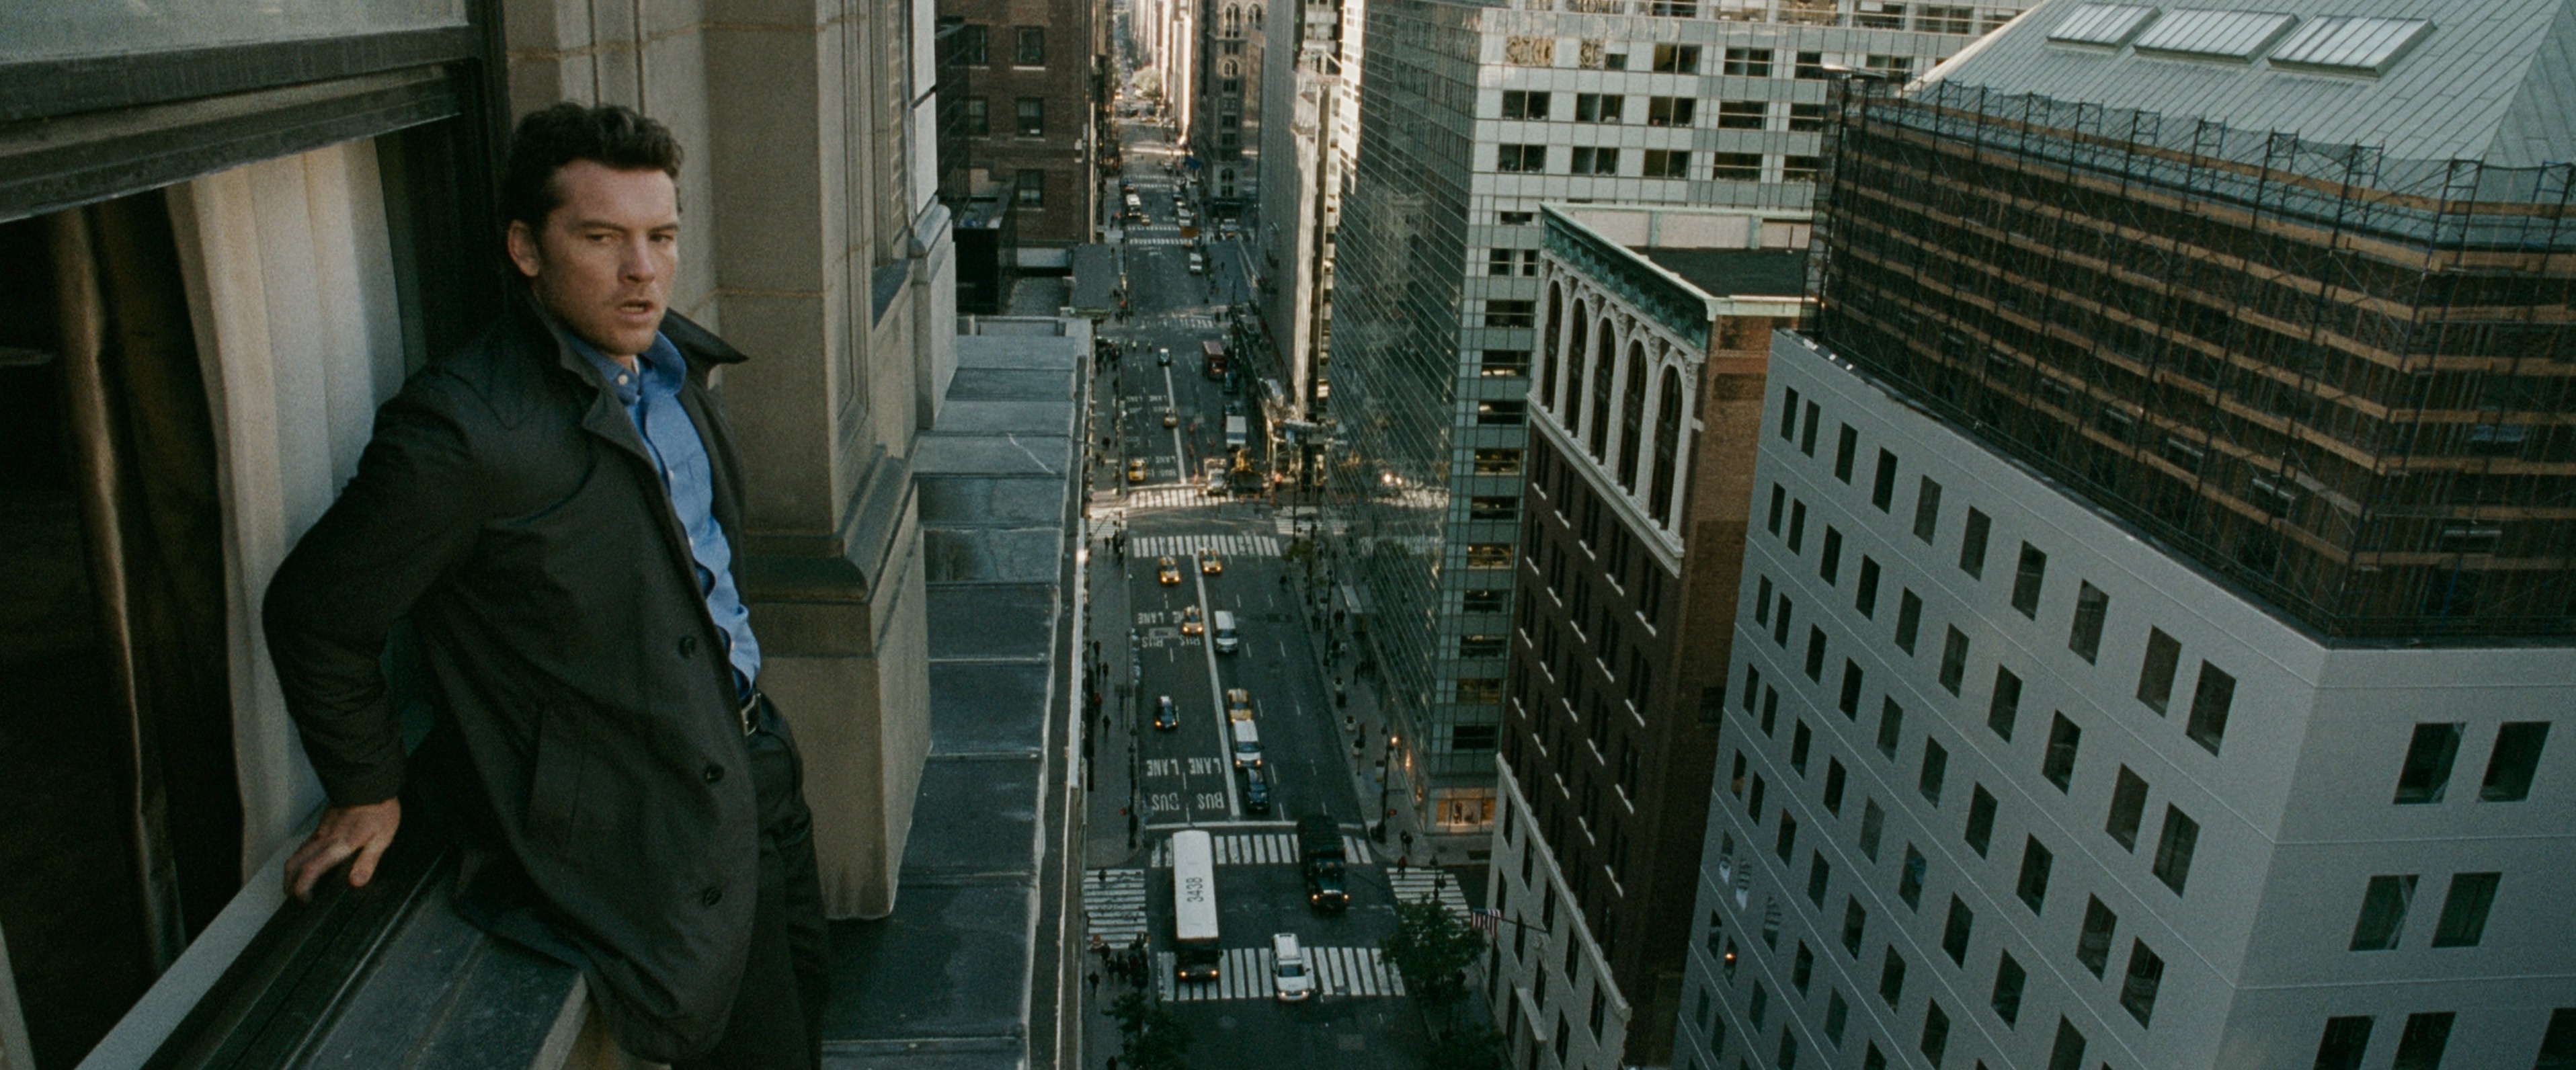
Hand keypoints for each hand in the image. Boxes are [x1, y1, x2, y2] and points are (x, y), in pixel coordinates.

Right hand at [284, 797, 401, 901]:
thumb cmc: (379, 808)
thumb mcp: (382, 837)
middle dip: (288, 884)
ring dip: (291, 872)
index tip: (304, 900)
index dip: (302, 888)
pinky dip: (300, 859)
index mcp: (339, 844)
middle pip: (293, 864)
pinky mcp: (322, 825)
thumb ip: (368, 861)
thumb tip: (355, 883)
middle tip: (295, 898)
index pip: (310, 870)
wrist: (370, 782)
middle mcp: (324, 838)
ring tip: (298, 886)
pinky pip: (304, 844)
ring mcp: (320, 830)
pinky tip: (308, 864)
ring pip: (296, 853)